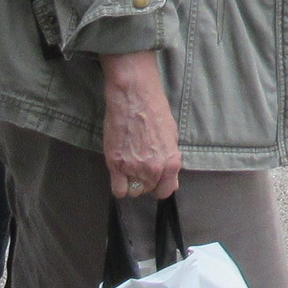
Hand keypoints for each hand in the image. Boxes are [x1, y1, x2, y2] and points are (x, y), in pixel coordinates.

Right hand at [101, 51, 181, 199]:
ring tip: (128, 164)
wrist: (134, 97)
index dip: (160, 185)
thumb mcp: (172, 135)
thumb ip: (170, 159)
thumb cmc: (155, 111)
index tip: (155, 179)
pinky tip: (119, 173)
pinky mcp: (116, 165)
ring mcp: (134, 168)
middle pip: (148, 189)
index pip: (167, 190)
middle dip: (144, 180)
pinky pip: (118, 191)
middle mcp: (154, 169)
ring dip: (131, 181)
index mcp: (171, 162)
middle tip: (139, 164)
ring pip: (133, 191)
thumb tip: (169, 176)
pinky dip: (119, 185)